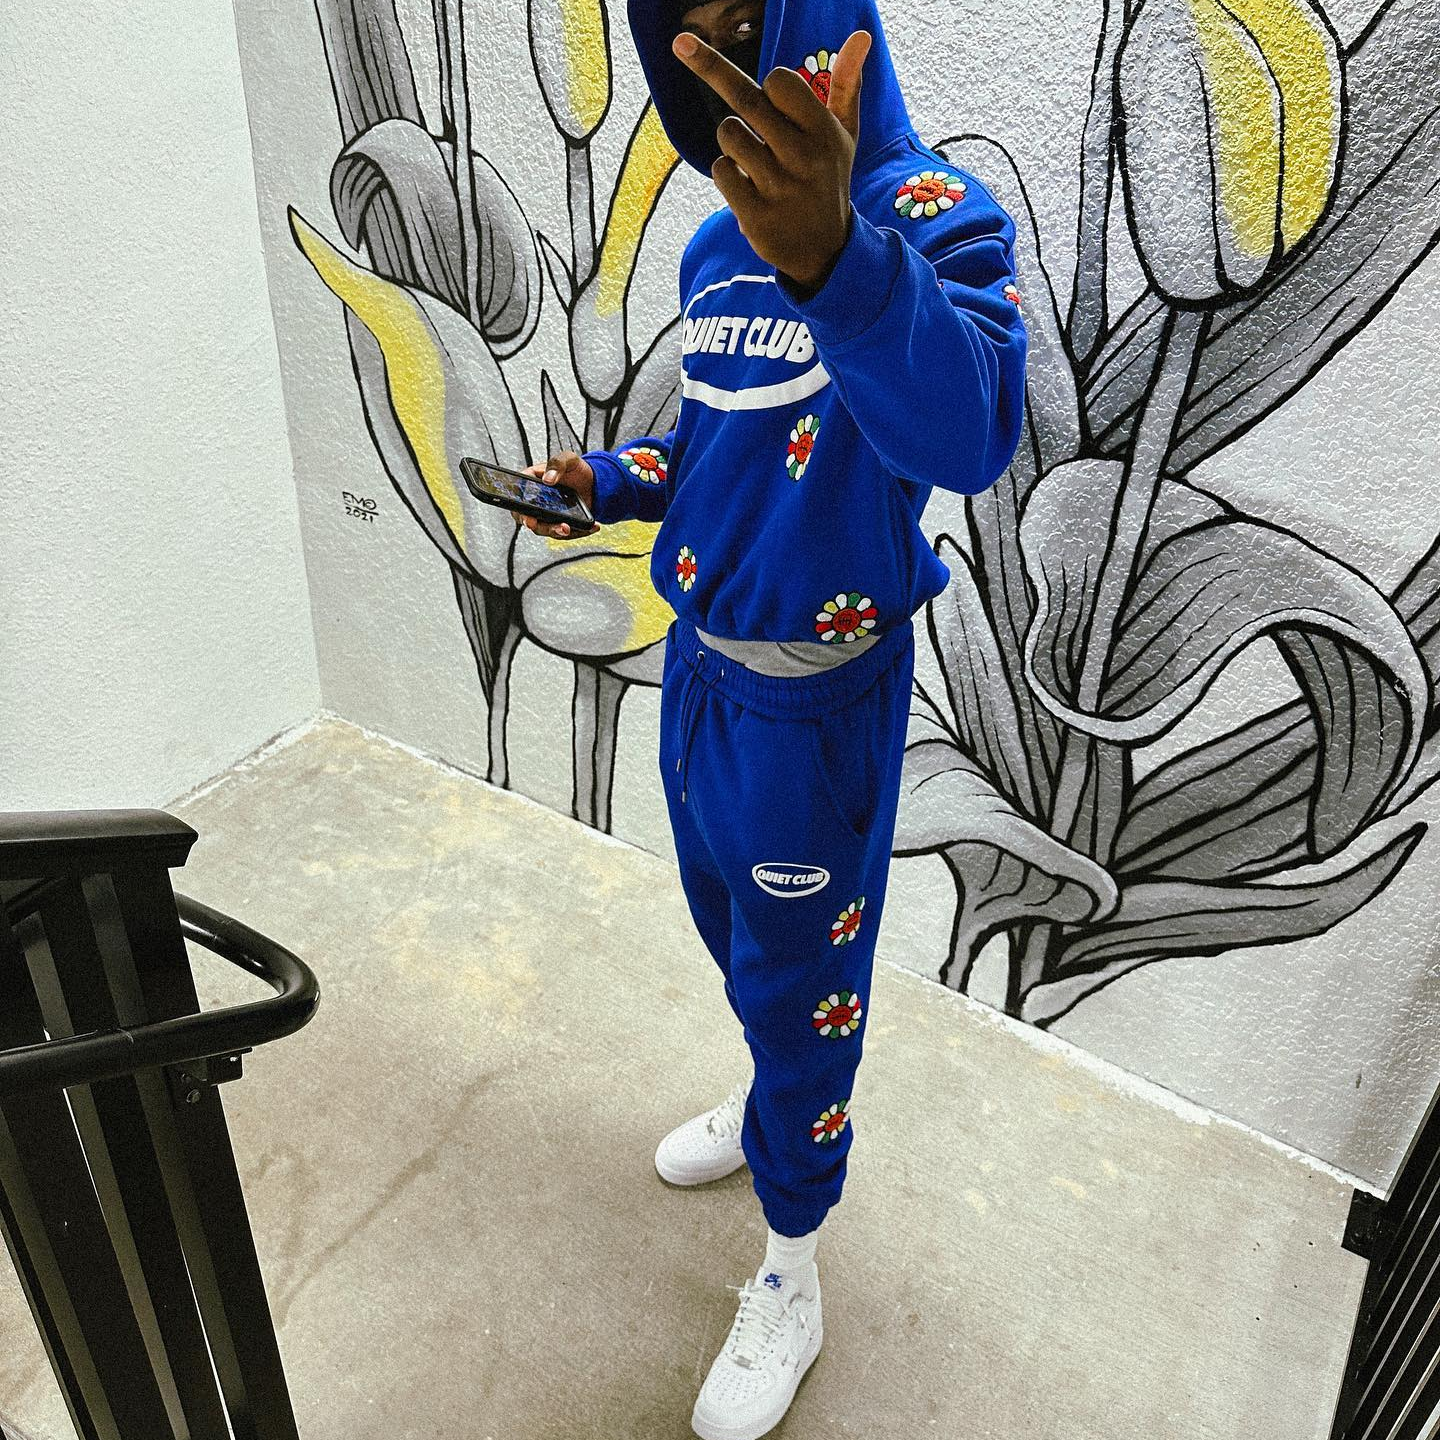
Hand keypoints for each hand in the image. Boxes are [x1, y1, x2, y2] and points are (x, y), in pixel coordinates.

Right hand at [512, 451, 599, 538]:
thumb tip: (547, 479)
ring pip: (545, 528)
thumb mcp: (569, 459)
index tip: (529, 518)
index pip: (518, 496)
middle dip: (538, 525)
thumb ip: (557, 464)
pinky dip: (577, 532)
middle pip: (528, 518)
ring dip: (556, 531)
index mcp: (532, 482)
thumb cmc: (576, 469)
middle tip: (548, 526)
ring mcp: (546, 514)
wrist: (594, 483)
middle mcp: (536, 501)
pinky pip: (563, 532)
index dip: (520, 509)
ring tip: (568, 528)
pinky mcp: (559, 523)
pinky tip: (591, 526)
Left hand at [672, 28, 870, 293]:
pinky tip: (746, 187)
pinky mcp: (755, 215)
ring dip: (730, 139)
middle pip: (744, 100)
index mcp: (824, 132)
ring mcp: (778, 188)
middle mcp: (802, 158)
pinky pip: (721, 171)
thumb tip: (860, 34)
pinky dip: (726, 173)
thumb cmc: (827, 180)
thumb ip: (847, 83)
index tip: (771, 97)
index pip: (780, 81)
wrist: (824, 250)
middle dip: (715, 75)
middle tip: (683, 44)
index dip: (769, 85)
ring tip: (751, 158)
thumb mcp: (844, 135)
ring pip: (728, 134)